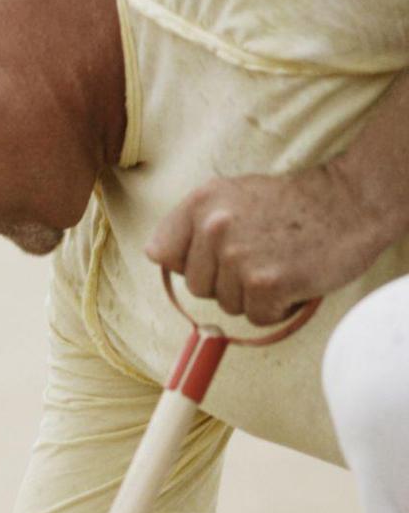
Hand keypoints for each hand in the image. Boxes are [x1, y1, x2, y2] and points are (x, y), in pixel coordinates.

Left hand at [144, 160, 395, 325]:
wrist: (351, 202)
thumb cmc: (290, 205)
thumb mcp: (232, 195)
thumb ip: (193, 225)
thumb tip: (161, 259)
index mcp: (200, 202)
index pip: (160, 254)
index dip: (188, 262)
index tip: (215, 255)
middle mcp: (214, 228)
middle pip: (196, 286)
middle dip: (226, 281)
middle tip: (261, 254)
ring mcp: (239, 257)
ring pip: (227, 304)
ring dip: (253, 295)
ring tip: (279, 262)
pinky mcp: (266, 283)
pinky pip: (256, 317)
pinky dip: (277, 308)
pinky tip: (293, 279)